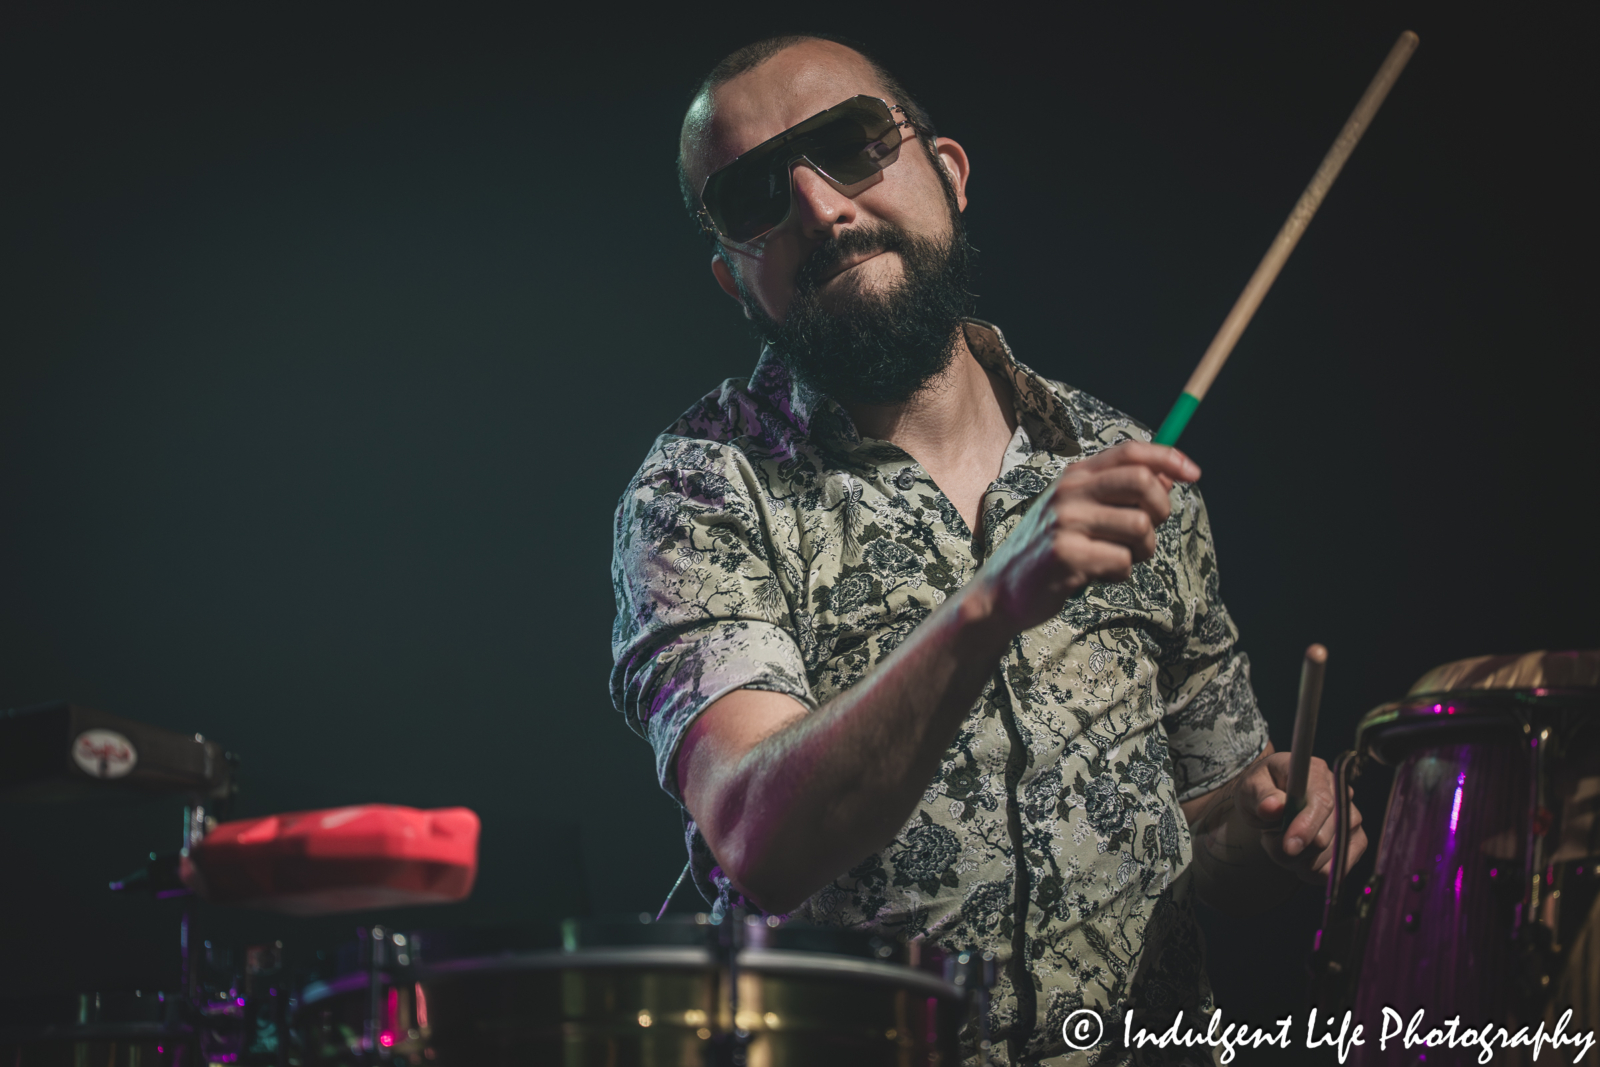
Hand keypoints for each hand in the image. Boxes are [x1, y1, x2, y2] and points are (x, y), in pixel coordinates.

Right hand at [969, 441, 1200, 634]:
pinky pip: (1123, 562)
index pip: (1130, 452)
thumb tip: (1169, 475)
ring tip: (1117, 560)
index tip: (1194, 474)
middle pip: (1144, 483)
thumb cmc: (1048, 551)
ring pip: (1141, 527)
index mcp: (1075, 476)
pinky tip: (1096, 576)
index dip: (1168, 458)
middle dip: (1162, 511)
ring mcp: (1066, 522)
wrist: (1001, 592)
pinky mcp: (1066, 555)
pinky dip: (1119, 575)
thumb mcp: (1078, 511)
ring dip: (1142, 552)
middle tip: (1148, 534)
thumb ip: (1118, 491)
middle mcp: (1069, 492)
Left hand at [1236, 751, 1367, 881]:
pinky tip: (1299, 860)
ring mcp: (1351, 817)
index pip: (1321, 802)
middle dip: (1292, 848)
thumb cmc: (1262, 789)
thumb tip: (1272, 807)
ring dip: (1299, 860)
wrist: (1270, 798)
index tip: (1288, 846)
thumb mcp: (1251, 787)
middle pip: (1325, 836)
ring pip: (1330, 856)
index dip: (1307, 827)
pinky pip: (1340, 867)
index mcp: (1315, 773)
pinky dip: (1315, 871)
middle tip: (1270, 837)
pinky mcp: (1354, 839)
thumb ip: (1260, 796)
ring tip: (1283, 842)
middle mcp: (1340, 793)